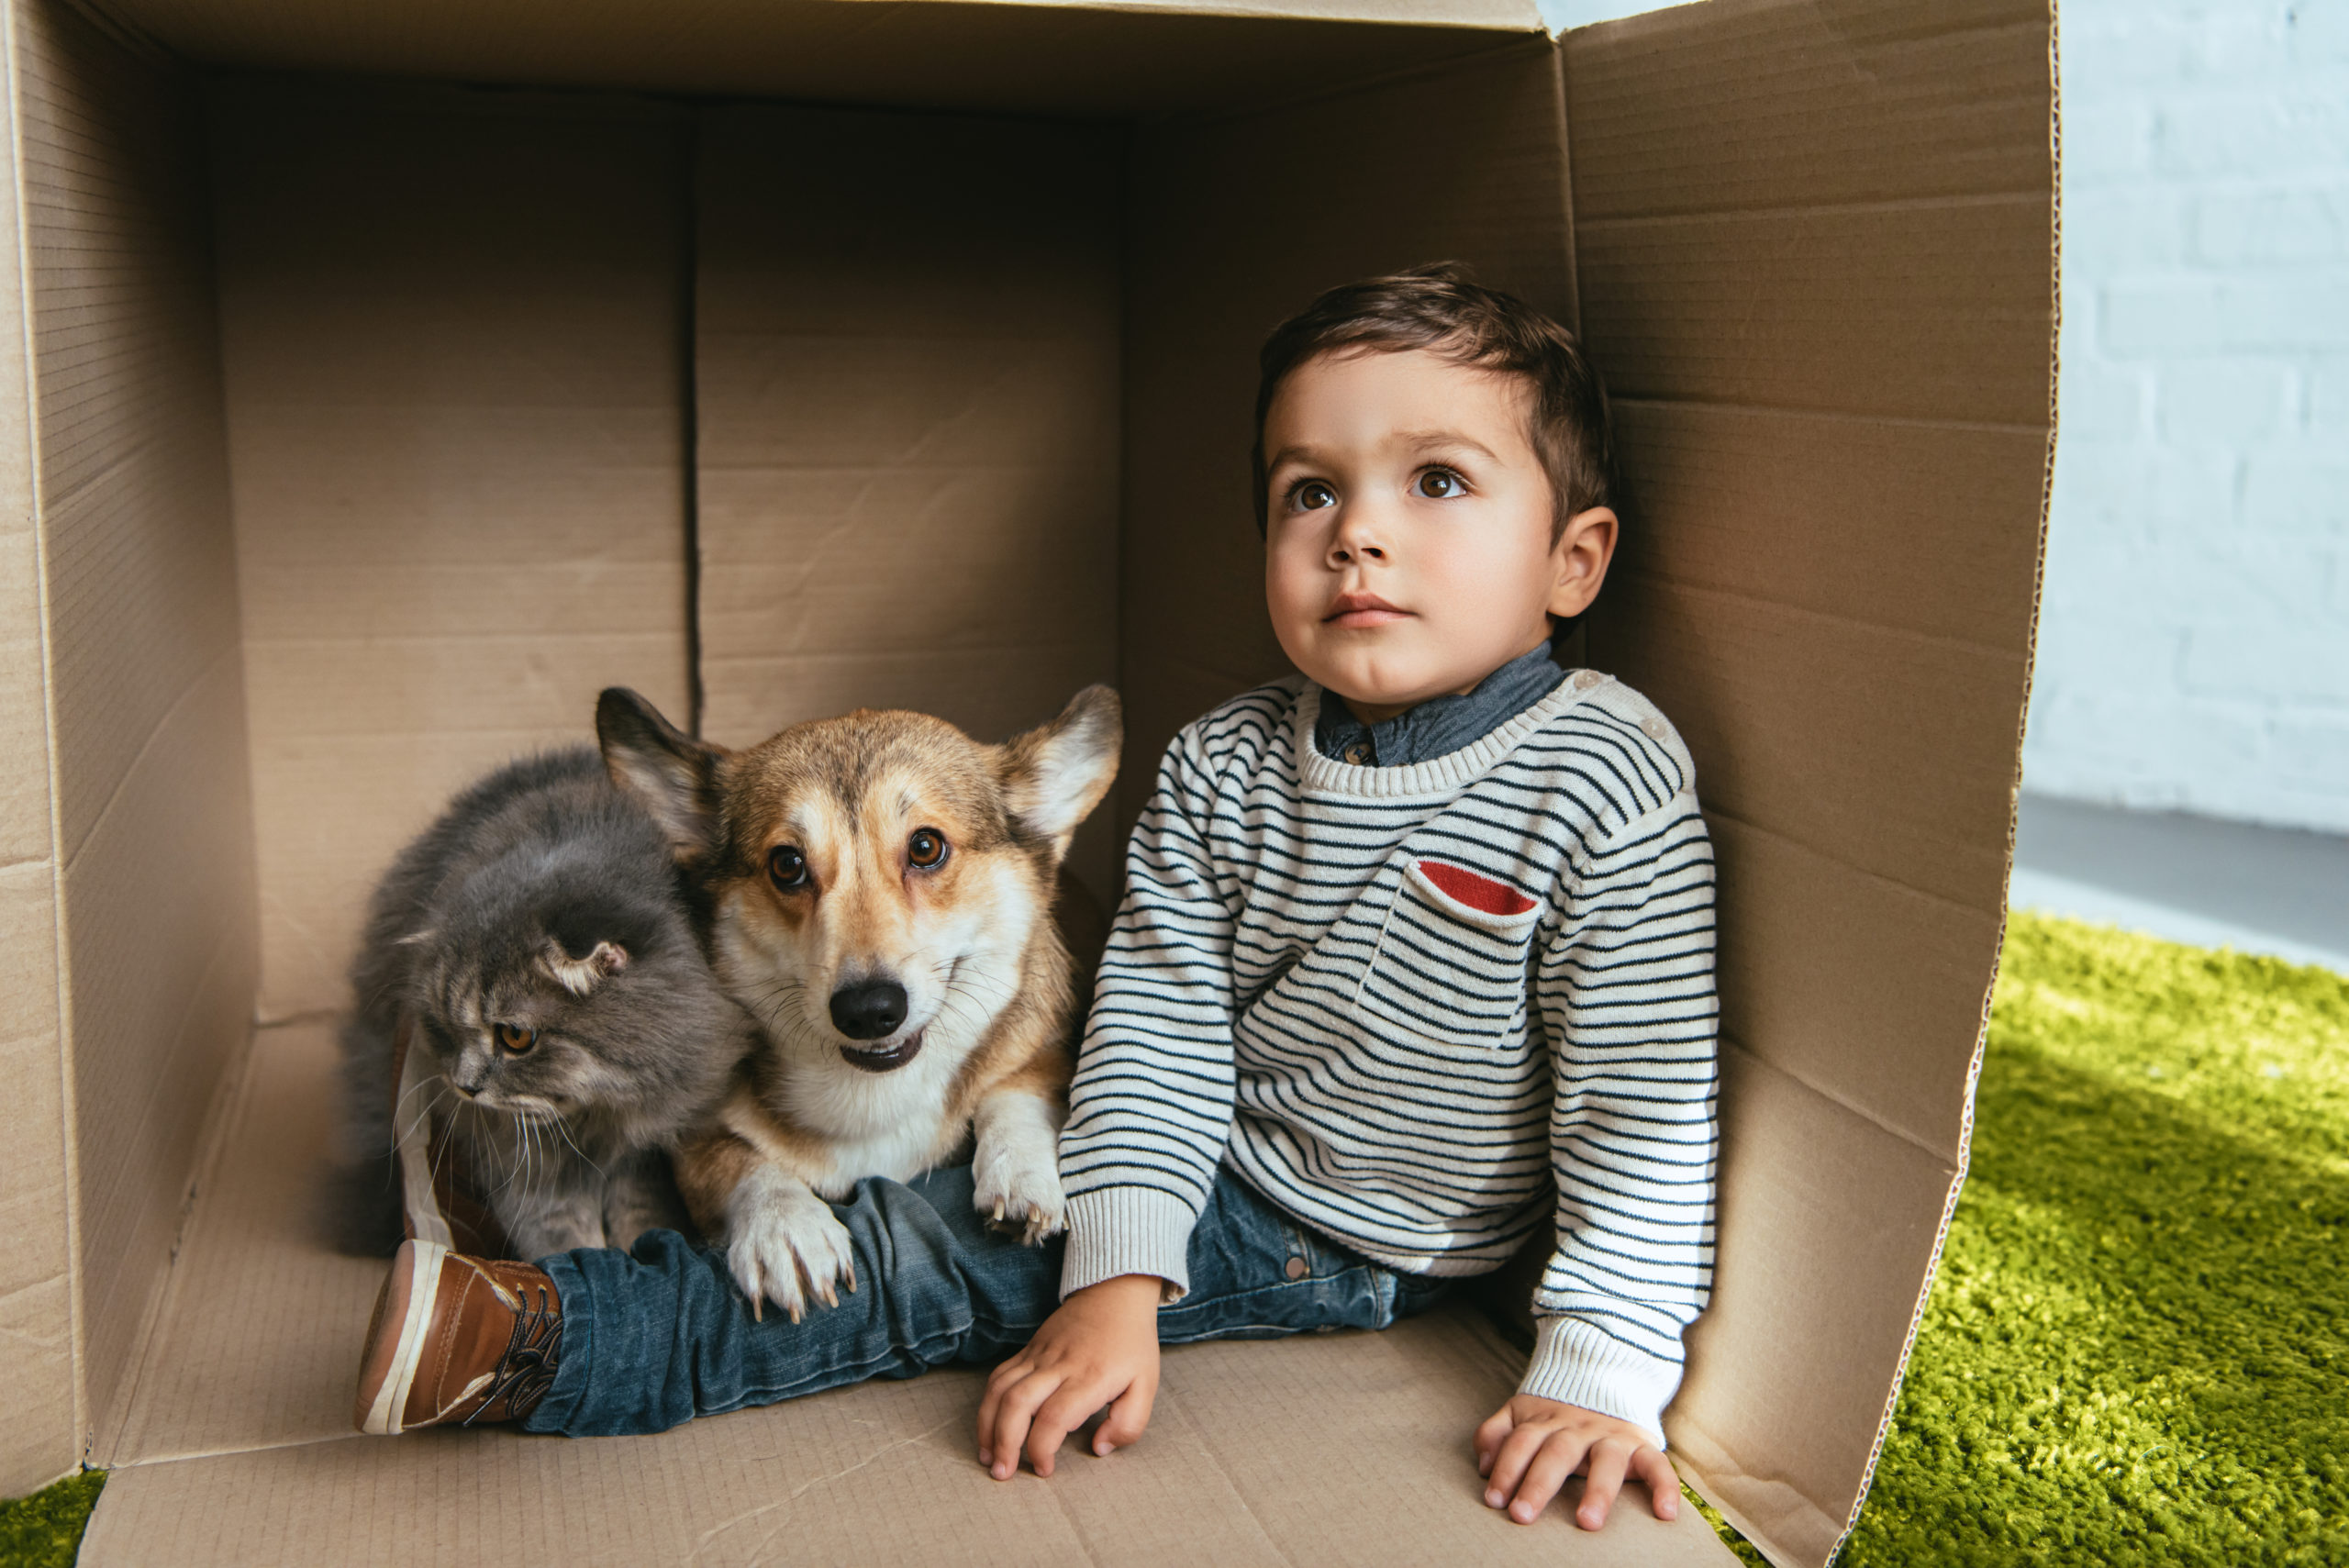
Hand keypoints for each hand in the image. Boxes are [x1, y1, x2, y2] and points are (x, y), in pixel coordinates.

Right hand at [976, 1273, 1161, 1479]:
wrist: (1114, 1293)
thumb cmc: (1131, 1344)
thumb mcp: (1146, 1385)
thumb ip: (1129, 1424)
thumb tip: (1099, 1448)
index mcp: (1089, 1377)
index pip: (1055, 1417)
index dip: (1042, 1448)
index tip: (1044, 1469)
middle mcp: (1058, 1366)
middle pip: (1018, 1404)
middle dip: (1004, 1443)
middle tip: (1003, 1473)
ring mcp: (1038, 1355)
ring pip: (1000, 1389)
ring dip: (988, 1426)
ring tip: (988, 1456)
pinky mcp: (1027, 1350)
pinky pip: (998, 1376)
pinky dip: (988, 1404)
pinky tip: (989, 1427)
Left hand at [1474, 1394, 1679, 1529]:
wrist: (1606, 1372)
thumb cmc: (1557, 1410)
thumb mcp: (1522, 1411)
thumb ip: (1497, 1432)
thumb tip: (1482, 1465)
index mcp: (1546, 1420)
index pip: (1521, 1442)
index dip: (1506, 1468)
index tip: (1493, 1500)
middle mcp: (1578, 1428)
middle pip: (1556, 1453)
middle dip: (1537, 1484)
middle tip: (1522, 1515)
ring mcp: (1612, 1436)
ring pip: (1606, 1461)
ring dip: (1597, 1491)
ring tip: (1586, 1521)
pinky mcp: (1643, 1445)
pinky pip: (1658, 1464)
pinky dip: (1665, 1486)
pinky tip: (1665, 1513)